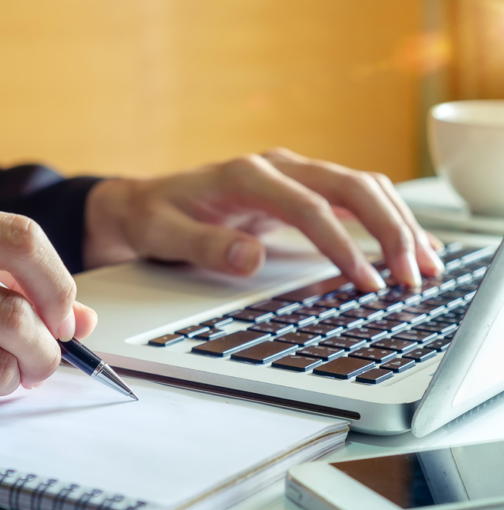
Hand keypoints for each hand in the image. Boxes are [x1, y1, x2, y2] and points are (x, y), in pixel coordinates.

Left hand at [84, 148, 443, 290]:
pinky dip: (383, 218)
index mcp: (245, 175)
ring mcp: (290, 175)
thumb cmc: (155, 217)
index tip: (364, 281)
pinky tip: (404, 244)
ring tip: (423, 264)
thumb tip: (251, 258)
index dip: (340, 244)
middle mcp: (275, 167)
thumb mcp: (164, 234)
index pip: (308, 206)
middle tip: (411, 275)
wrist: (146, 202)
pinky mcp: (297, 190)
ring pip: (361, 186)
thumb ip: (205, 245)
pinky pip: (352, 197)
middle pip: (350, 185)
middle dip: (389, 228)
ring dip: (397, 222)